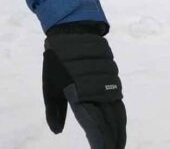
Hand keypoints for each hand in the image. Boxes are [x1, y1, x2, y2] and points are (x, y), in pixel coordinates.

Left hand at [42, 23, 125, 148]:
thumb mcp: (50, 85)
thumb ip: (55, 110)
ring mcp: (108, 84)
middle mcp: (97, 91)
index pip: (95, 128)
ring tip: (117, 145)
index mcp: (79, 94)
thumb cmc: (57, 60)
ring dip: (118, 131)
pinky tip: (118, 126)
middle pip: (111, 124)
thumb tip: (56, 132)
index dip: (101, 143)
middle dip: (113, 141)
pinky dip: (119, 116)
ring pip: (117, 114)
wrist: (73, 31)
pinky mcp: (114, 77)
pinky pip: (118, 101)